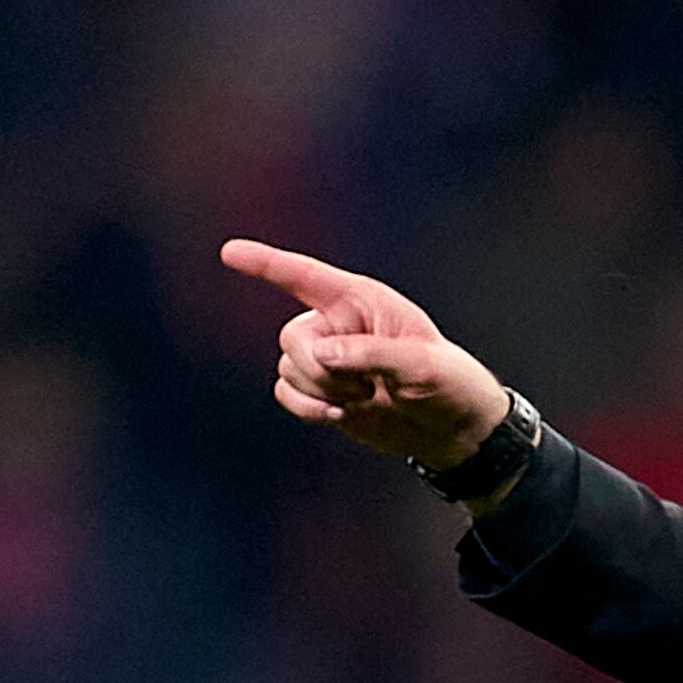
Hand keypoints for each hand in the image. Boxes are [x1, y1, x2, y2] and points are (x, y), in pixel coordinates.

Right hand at [218, 239, 509, 470]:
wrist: (453, 429)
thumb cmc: (450, 384)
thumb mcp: (422, 365)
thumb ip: (369, 354)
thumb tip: (320, 354)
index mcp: (362, 302)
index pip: (306, 277)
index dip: (266, 264)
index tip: (230, 252)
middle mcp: (338, 325)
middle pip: (292, 338)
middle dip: (319, 370)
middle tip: (364, 389)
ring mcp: (328, 359)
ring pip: (288, 368)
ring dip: (320, 392)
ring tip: (363, 400)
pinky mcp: (323, 391)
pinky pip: (286, 392)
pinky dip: (304, 407)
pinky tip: (337, 415)